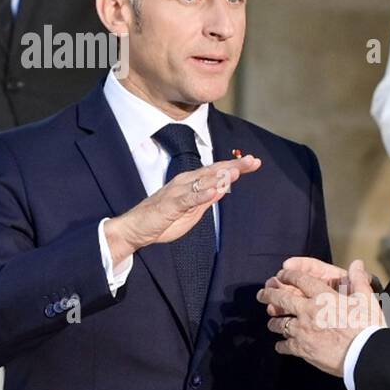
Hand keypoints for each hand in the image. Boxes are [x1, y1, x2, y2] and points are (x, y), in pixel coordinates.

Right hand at [103, 155, 260, 259]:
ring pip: (202, 181)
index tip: (254, 162)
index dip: (235, 166)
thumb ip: (206, 199)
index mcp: (191, 183)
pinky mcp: (170, 204)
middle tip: (253, 160)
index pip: (216, 172)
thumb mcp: (191, 211)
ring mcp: (177, 192)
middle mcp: (185, 182)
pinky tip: (214, 191)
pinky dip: (202, 194)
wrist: (135, 229)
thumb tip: (223, 188)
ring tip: (237, 172)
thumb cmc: (162, 220)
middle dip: (233, 166)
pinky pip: (188, 198)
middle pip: (212, 171)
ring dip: (220, 176)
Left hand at [259, 259, 384, 376]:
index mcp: (323, 296)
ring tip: (271, 322)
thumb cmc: (367, 326)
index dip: (289, 274)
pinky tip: (280, 346)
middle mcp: (308, 310)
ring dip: (274, 321)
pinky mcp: (302, 349)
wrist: (365, 355)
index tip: (282, 273)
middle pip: (281, 299)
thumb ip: (358, 280)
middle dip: (268, 294)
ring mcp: (303, 330)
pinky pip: (285, 345)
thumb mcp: (366, 300)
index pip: (301, 279)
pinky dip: (281, 345)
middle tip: (261, 294)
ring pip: (280, 323)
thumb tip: (357, 263)